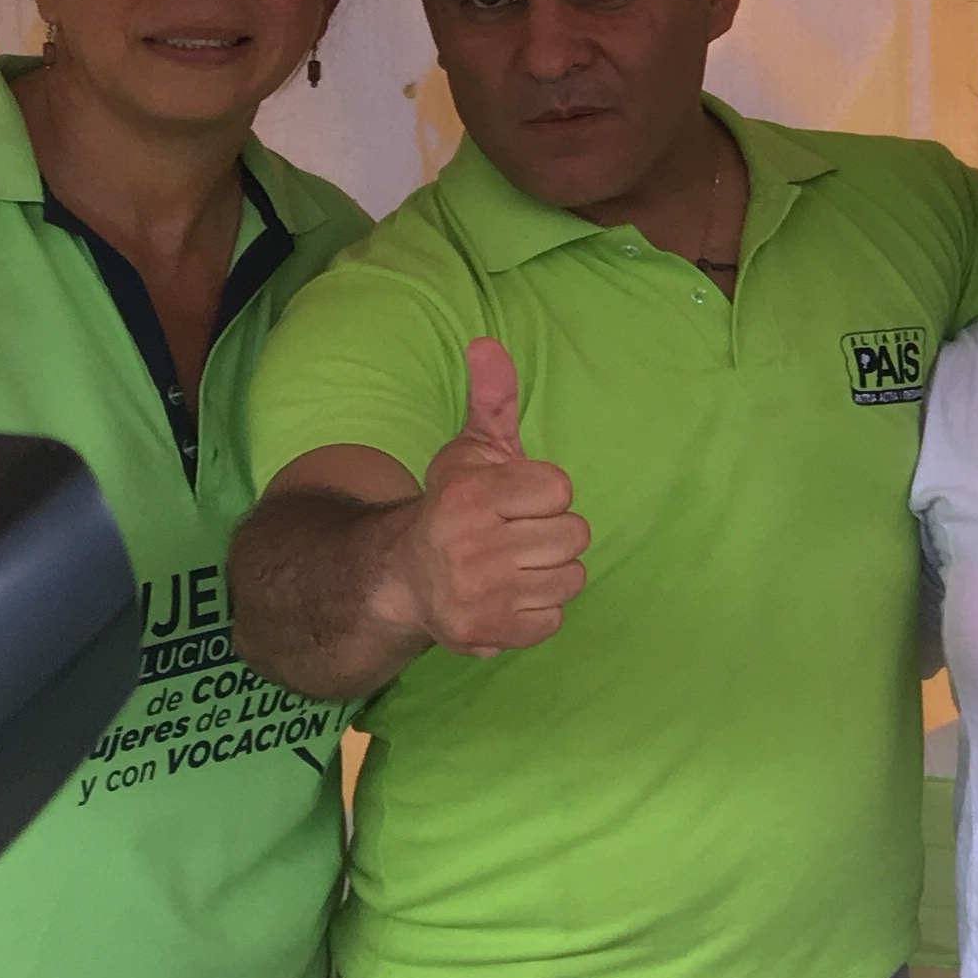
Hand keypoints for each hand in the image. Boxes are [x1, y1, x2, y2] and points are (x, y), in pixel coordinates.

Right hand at [387, 340, 587, 655]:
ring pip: (572, 577)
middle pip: (574, 535)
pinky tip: (509, 595)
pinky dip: (539, 609)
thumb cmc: (454, 505)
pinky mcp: (487, 634)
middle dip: (551, 532)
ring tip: (514, 563)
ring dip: (550, 571)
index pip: (561, 490)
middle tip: (515, 534)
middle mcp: (471, 548)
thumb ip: (493, 397)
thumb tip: (486, 343)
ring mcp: (479, 596)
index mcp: (470, 497)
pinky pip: (555, 618)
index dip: (545, 493)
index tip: (516, 499)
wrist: (403, 576)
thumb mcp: (474, 448)